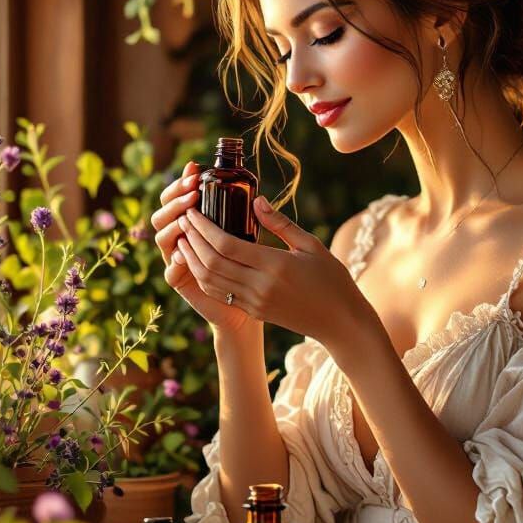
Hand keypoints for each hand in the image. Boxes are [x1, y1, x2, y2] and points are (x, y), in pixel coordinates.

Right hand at [150, 160, 258, 334]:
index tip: (195, 169)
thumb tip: (259, 198)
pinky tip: (183, 251)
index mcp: (193, 224)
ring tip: (187, 217)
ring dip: (172, 225)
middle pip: (162, 214)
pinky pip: (171, 271)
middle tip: (192, 192)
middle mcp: (181, 240)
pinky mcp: (181, 282)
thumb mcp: (257, 238)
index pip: (177, 197)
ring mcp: (177, 261)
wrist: (250, 302)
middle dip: (174, 200)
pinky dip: (176, 260)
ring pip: (163, 239)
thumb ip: (256, 222)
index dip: (181, 182)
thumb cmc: (254, 265)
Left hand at [175, 194, 370, 346]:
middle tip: (182, 220)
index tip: (192, 212)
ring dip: (193, 259)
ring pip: (211, 280)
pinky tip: (199, 262)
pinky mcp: (254, 311)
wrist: (340, 322)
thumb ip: (280, 224)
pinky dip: (204, 277)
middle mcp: (259, 285)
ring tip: (184, 240)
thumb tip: (256, 200)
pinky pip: (221, 293)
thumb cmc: (332, 279)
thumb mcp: (311, 245)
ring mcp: (255, 302)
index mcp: (274, 265)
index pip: (226, 244)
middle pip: (212, 262)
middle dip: (192, 240)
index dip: (203, 228)